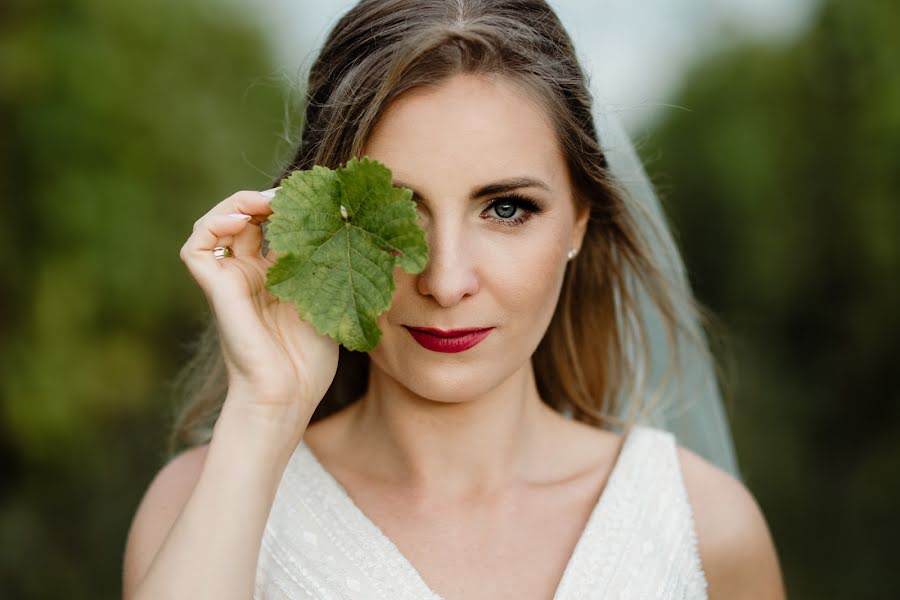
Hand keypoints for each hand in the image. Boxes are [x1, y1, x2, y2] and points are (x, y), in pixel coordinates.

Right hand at [179, 188, 338, 432]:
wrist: (289, 394)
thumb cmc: (311, 359)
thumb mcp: (327, 299)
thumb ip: (326, 262)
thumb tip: (345, 222)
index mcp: (275, 277)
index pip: (272, 225)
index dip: (288, 205)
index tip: (317, 196)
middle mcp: (248, 274)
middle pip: (244, 217)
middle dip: (265, 198)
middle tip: (291, 193)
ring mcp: (229, 280)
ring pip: (215, 224)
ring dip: (237, 203)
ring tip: (264, 200)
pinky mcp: (215, 289)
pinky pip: (196, 247)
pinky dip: (212, 225)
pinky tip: (240, 219)